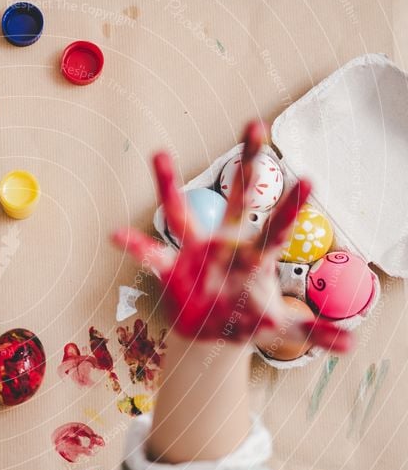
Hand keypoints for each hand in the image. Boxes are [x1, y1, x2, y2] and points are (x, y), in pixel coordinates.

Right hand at [112, 122, 350, 352]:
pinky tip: (117, 235)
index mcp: (255, 256)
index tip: (308, 178)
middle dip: (248, 162)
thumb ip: (312, 331)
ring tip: (158, 152)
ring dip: (169, 185)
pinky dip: (134, 247)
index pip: (277, 228)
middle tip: (256, 123)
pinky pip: (151, 256)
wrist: (209, 330)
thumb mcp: (277, 327)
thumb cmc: (245, 317)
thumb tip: (353, 346)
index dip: (290, 206)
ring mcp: (196, 252)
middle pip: (240, 197)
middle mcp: (227, 244)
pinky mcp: (171, 268)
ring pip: (182, 212)